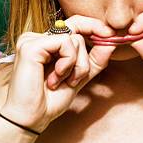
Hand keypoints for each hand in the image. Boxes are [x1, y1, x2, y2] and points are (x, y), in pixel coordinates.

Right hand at [1, 16, 115, 132]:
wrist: (31, 119)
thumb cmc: (49, 102)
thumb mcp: (78, 77)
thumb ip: (94, 61)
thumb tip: (111, 42)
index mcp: (46, 43)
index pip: (74, 24)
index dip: (94, 27)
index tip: (111, 37)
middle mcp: (37, 38)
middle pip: (77, 30)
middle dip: (84, 59)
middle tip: (77, 78)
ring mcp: (32, 40)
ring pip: (74, 39)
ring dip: (76, 65)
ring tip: (61, 82)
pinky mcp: (31, 46)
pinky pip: (64, 43)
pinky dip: (68, 63)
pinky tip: (55, 78)